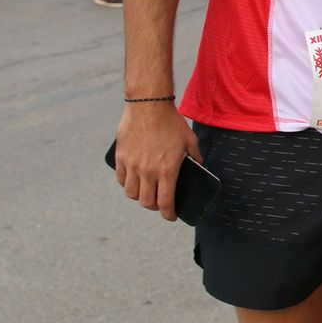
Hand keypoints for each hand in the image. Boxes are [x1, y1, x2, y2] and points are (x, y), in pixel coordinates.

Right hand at [114, 102, 200, 222]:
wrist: (149, 105)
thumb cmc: (171, 122)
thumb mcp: (190, 140)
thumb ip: (196, 156)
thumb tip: (200, 165)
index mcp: (167, 170)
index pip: (165, 202)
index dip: (168, 214)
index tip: (171, 216)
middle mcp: (148, 171)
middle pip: (146, 202)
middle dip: (154, 207)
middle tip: (159, 204)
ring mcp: (132, 165)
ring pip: (131, 194)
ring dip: (139, 197)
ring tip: (146, 192)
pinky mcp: (121, 158)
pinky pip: (121, 179)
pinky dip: (127, 184)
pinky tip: (133, 180)